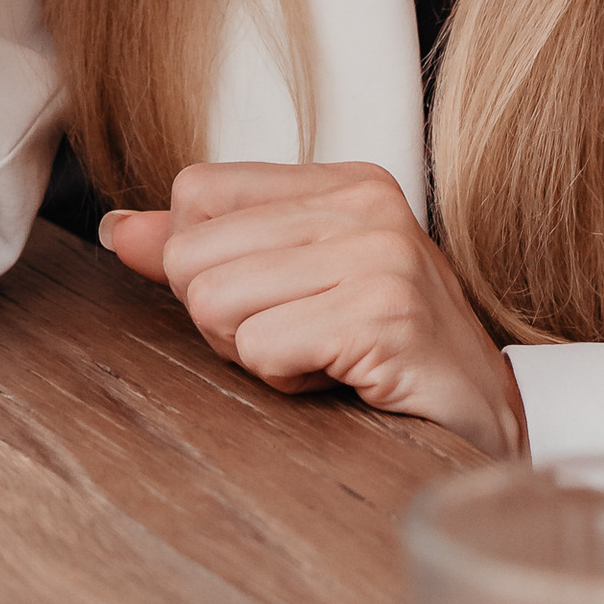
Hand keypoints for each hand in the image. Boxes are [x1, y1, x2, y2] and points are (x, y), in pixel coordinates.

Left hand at [100, 164, 527, 457]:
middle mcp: (364, 205)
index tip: (270, 298)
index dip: (206, 263)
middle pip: (192, 254)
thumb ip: (209, 250)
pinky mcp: (382, 316)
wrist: (483, 420)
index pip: (197, 191)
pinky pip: (260, 349)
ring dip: (254, 355)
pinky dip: (285, 382)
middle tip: (296, 338)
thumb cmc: (390, 354)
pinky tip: (338, 380)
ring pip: (216, 303)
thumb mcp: (298, 283)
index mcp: (343, 183)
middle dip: (224, 320)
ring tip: (318, 358)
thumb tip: (119, 230)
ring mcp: (378, 257)